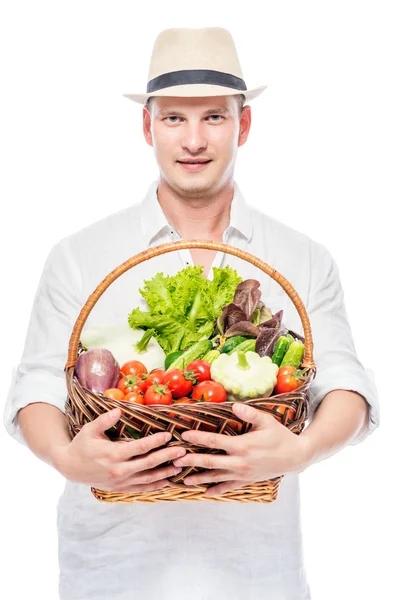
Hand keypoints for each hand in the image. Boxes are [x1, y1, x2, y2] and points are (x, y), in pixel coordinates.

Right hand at [53, 408, 185, 492]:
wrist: (70, 468)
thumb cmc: (81, 445)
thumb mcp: (90, 429)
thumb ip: (105, 420)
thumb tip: (119, 410)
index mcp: (113, 454)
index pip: (140, 447)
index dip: (156, 441)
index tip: (168, 435)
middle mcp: (119, 470)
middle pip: (148, 464)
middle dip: (167, 457)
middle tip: (182, 451)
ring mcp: (121, 482)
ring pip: (148, 479)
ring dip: (165, 473)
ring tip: (179, 467)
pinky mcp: (120, 488)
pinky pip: (141, 488)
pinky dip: (155, 486)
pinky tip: (167, 481)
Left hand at [173, 403, 310, 495]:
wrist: (295, 457)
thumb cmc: (280, 436)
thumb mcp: (266, 421)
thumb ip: (249, 413)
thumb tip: (234, 406)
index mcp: (242, 446)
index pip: (215, 442)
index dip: (198, 439)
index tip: (184, 436)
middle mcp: (239, 462)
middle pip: (210, 462)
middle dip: (192, 461)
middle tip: (175, 460)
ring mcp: (242, 474)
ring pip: (216, 477)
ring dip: (200, 478)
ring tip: (184, 480)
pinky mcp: (246, 481)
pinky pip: (228, 487)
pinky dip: (216, 490)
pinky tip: (206, 492)